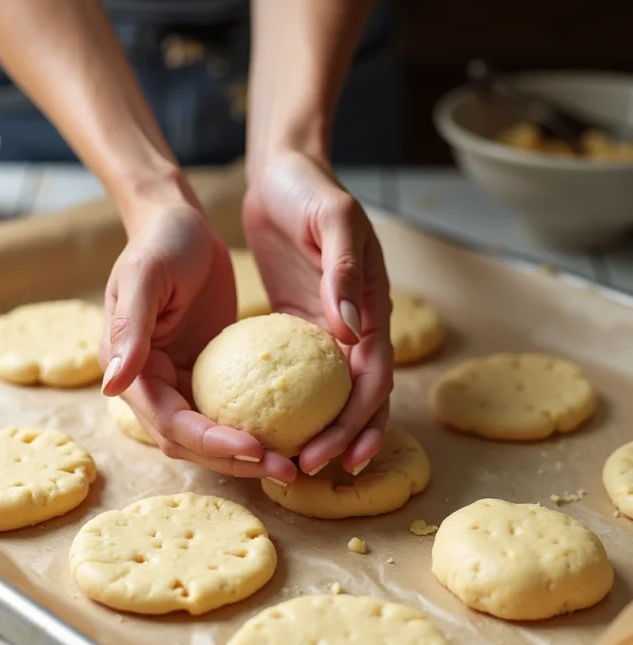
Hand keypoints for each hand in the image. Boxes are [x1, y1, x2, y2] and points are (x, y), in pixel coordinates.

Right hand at [100, 198, 296, 481]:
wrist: (180, 222)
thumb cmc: (161, 241)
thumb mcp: (144, 277)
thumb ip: (130, 329)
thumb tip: (111, 387)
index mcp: (130, 370)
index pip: (170, 423)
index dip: (210, 442)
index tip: (254, 448)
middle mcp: (151, 385)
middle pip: (191, 442)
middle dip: (234, 461)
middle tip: (284, 468)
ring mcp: (180, 382)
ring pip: (212, 435)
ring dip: (248, 454)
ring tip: (292, 462)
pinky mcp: (207, 374)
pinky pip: (231, 410)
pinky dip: (256, 425)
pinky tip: (292, 431)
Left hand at [243, 151, 392, 474]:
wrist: (285, 172)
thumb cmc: (312, 189)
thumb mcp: (334, 218)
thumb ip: (343, 269)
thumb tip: (351, 326)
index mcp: (373, 308)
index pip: (374, 378)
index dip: (359, 420)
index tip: (332, 453)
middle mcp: (357, 328)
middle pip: (361, 400)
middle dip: (343, 441)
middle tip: (308, 472)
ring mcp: (330, 332)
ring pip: (334, 397)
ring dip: (323, 434)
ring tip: (294, 468)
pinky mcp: (300, 329)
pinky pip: (301, 378)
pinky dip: (295, 408)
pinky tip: (269, 429)